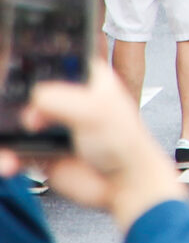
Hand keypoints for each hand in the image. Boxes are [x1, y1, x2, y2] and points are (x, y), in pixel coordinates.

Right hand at [0, 75, 185, 231]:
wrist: (122, 184)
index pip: (47, 58)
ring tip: (10, 145)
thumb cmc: (124, 141)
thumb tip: (32, 101)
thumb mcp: (96, 110)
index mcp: (82, 75)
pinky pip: (9, 148)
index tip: (11, 71)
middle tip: (14, 114)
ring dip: (6, 132)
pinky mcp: (36, 148)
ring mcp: (47, 122)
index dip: (26, 64)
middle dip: (9, 101)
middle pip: (22, 90)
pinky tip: (11, 162)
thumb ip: (61, 100)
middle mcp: (62, 95)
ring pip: (12, 119)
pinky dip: (6, 155)